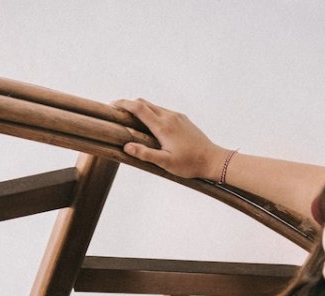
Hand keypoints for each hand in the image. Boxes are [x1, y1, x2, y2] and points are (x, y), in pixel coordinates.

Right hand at [113, 97, 232, 180]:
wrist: (213, 160)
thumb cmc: (190, 164)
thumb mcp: (165, 163)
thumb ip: (145, 154)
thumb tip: (126, 147)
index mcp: (163, 126)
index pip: (139, 108)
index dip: (123, 104)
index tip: (112, 105)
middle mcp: (170, 116)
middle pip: (145, 103)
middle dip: (129, 105)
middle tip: (117, 113)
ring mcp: (177, 116)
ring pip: (154, 106)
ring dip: (141, 110)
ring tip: (130, 120)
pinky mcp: (183, 119)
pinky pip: (163, 111)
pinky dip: (152, 114)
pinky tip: (150, 126)